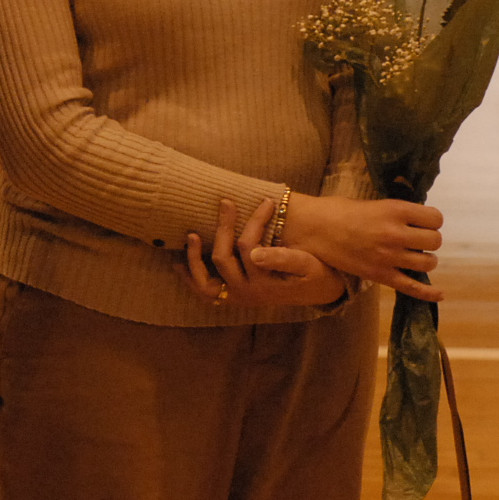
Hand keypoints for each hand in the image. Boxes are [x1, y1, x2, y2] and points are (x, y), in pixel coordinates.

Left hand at [182, 198, 347, 307]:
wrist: (320, 292)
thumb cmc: (315, 274)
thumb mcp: (308, 265)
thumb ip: (283, 259)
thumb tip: (255, 252)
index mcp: (265, 283)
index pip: (248, 246)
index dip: (255, 221)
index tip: (266, 201)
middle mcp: (246, 293)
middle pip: (222, 258)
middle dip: (223, 228)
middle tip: (226, 203)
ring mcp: (237, 297)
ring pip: (204, 283)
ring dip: (194, 259)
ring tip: (190, 235)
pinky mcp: (233, 298)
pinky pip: (205, 292)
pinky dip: (191, 278)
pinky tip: (179, 264)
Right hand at [284, 192, 443, 300]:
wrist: (310, 228)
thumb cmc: (336, 211)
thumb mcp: (372, 203)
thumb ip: (395, 212)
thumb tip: (416, 220)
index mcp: (395, 210)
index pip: (435, 218)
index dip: (430, 220)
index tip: (420, 221)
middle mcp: (396, 234)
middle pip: (435, 241)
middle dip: (427, 239)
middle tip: (413, 238)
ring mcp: (389, 256)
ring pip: (428, 263)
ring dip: (423, 259)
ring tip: (411, 256)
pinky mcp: (379, 275)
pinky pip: (412, 287)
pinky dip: (428, 292)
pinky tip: (439, 293)